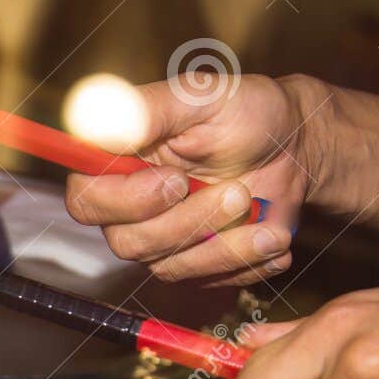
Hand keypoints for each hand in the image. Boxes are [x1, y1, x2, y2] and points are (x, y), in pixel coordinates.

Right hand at [63, 74, 319, 284]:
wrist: (292, 148)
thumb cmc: (245, 114)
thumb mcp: (201, 97)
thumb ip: (147, 108)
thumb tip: (94, 116)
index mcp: (118, 164)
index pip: (85, 200)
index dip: (123, 201)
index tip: (175, 180)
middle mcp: (128, 209)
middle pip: (126, 242)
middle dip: (188, 221)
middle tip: (237, 191)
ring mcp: (159, 242)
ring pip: (168, 266)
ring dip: (224, 242)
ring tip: (259, 205)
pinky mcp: (192, 267)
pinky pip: (207, 280)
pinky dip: (246, 257)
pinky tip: (270, 232)